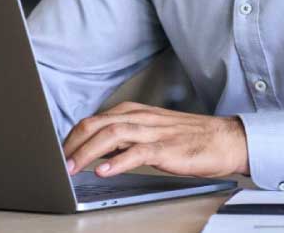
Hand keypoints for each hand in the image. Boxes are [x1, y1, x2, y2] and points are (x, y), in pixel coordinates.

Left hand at [61, 101, 249, 178]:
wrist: (226, 139)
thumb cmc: (189, 138)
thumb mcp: (150, 131)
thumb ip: (125, 137)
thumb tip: (97, 150)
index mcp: (133, 112)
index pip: (93, 120)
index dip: (71, 137)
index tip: (58, 153)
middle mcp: (139, 118)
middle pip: (95, 125)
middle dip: (72, 144)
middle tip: (57, 162)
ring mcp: (153, 132)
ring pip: (110, 136)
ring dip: (86, 153)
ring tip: (72, 168)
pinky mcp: (166, 149)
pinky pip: (136, 153)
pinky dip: (116, 162)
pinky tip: (103, 171)